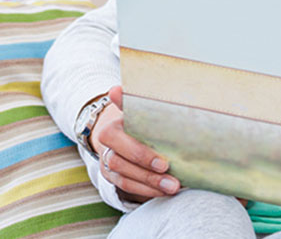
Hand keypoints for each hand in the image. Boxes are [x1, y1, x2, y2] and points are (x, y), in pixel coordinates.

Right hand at [90, 85, 179, 201]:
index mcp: (112, 128)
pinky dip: (146, 190)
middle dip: (148, 172)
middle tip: (173, 178)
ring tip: (173, 187)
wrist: (126, 127)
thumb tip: (116, 89)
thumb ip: (131, 100)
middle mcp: (107, 147)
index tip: (164, 163)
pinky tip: (163, 191)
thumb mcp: (140, 106)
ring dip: (150, 184)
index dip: (141, 155)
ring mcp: (107, 163)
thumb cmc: (141, 116)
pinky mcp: (112, 176)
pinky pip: (127, 188)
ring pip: (124, 178)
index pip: (121, 142)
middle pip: (121, 163)